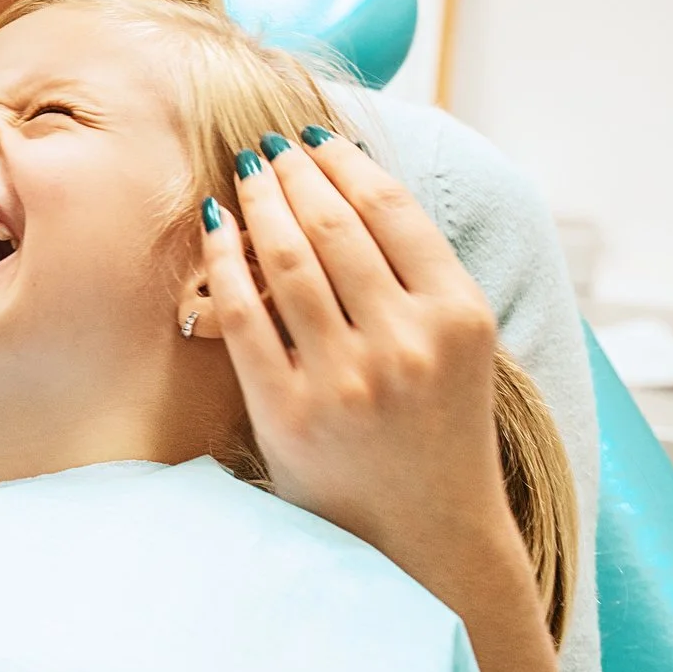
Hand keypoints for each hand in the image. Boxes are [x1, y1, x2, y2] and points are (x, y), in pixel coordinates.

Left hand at [204, 124, 566, 671]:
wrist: (428, 533)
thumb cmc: (436, 426)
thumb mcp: (458, 344)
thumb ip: (416, 272)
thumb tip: (347, 178)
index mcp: (459, 316)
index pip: (393, 210)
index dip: (344, 161)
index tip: (314, 138)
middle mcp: (407, 343)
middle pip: (332, 224)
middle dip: (292, 172)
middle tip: (266, 146)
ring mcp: (346, 378)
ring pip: (286, 259)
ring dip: (258, 201)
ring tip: (243, 174)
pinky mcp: (289, 410)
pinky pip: (243, 313)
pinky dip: (223, 259)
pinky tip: (213, 224)